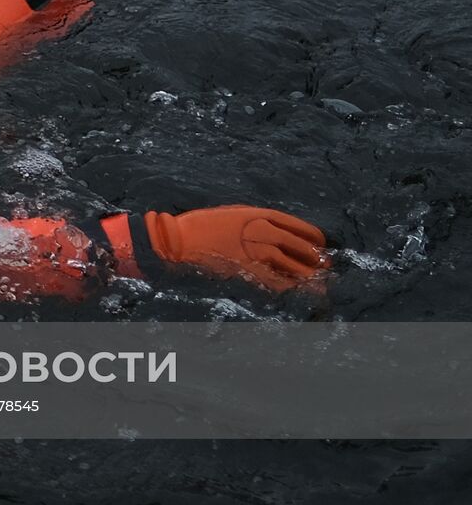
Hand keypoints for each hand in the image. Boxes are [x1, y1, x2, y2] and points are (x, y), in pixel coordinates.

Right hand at [144, 205, 326, 292]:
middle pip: (302, 247)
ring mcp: (257, 253)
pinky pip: (279, 282)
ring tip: (318, 281)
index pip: (300, 227)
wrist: (180, 240)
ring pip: (295, 266)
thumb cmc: (203, 225)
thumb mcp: (234, 214)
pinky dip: (291, 287)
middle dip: (316, 258)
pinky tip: (298, 290)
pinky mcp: (249, 272)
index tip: (320, 245)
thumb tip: (277, 233)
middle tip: (324, 265)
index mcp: (261, 216)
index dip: (314, 238)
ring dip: (309, 275)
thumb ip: (257, 222)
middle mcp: (264, 233)